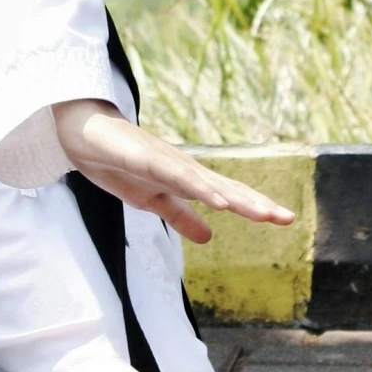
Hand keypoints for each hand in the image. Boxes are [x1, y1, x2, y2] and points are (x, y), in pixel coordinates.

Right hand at [52, 98, 294, 244]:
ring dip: (236, 199)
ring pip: (208, 183)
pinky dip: (200, 188)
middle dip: (257, 203)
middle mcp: (185, 169)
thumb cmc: (119, 163)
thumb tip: (209, 236)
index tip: (284, 218)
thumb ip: (180, 216)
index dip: (255, 206)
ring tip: (263, 214)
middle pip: (227, 189)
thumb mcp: (152, 201)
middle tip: (287, 218)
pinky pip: (177, 177)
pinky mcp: (147, 159)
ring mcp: (167, 162)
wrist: (84, 135)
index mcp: (187, 180)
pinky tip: (218, 202)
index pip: (228, 196)